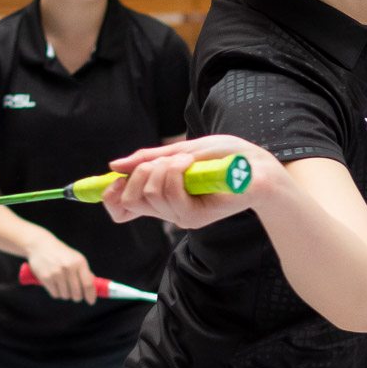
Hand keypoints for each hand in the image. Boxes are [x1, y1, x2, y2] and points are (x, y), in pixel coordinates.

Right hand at [24, 236, 96, 303]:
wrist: (40, 245)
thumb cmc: (61, 254)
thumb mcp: (76, 258)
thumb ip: (84, 273)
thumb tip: (93, 289)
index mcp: (79, 262)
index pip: (88, 284)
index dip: (91, 295)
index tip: (91, 301)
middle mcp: (69, 267)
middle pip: (77, 293)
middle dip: (77, 297)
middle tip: (75, 294)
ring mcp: (57, 273)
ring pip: (66, 296)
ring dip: (65, 294)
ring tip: (62, 284)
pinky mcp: (46, 278)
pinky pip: (55, 294)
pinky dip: (56, 292)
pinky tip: (54, 283)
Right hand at [103, 135, 280, 230]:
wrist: (255, 165)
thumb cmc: (224, 156)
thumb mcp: (180, 150)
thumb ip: (149, 159)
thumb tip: (114, 167)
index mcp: (161, 194)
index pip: (123, 208)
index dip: (111, 197)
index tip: (113, 182)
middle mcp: (167, 209)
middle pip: (131, 198)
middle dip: (141, 171)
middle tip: (167, 160)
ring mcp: (179, 215)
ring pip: (148, 194)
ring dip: (164, 168)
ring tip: (187, 161)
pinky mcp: (193, 217)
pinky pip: (169, 195)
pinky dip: (175, 173)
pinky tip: (190, 166)